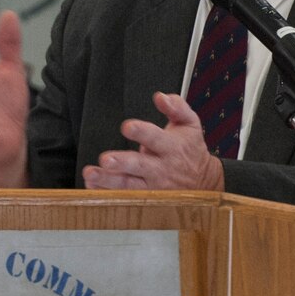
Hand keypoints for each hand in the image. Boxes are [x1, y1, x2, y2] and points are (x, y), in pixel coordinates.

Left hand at [82, 92, 224, 191]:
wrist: (203, 181)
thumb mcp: (190, 124)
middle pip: (139, 166)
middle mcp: (161, 168)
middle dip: (122, 163)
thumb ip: (176, 107)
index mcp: (171, 147)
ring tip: (91, 174)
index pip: (156, 138)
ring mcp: (153, 186)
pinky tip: (92, 186)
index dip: (142, 132)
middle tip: (105, 159)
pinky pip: (124, 198)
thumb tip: (160, 97)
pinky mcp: (146, 198)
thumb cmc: (190, 149)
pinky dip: (107, 194)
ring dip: (108, 181)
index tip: (127, 126)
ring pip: (129, 185)